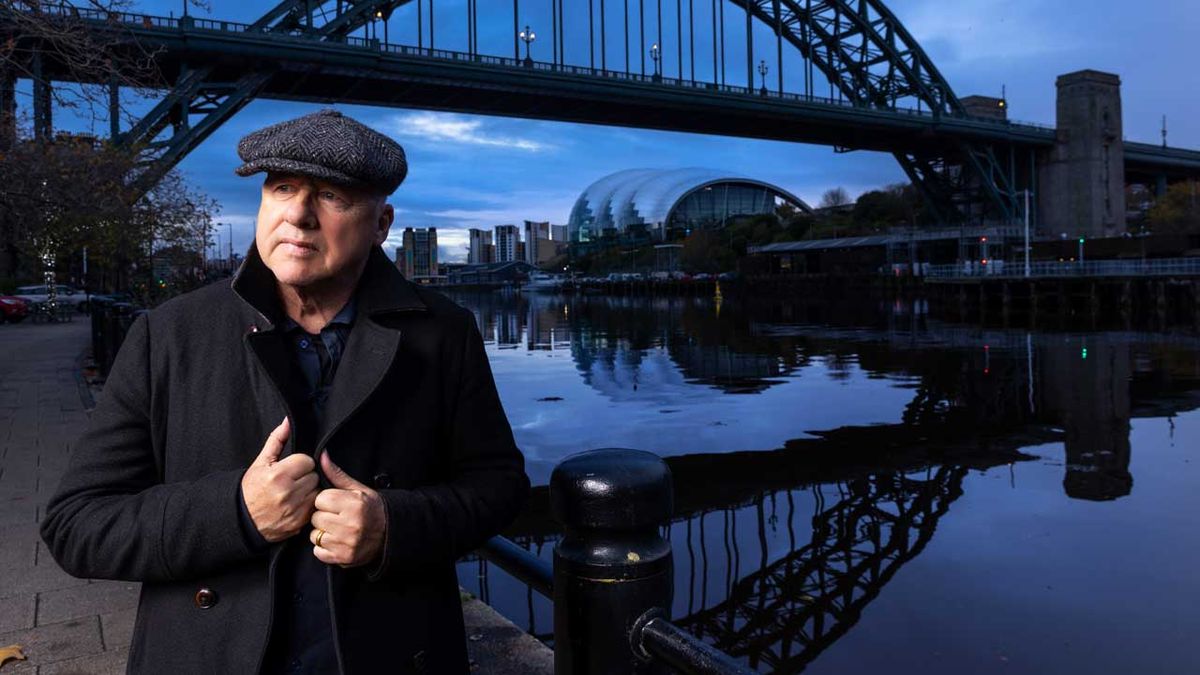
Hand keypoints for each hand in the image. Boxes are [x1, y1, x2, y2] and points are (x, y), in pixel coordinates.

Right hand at [241, 418, 318, 542]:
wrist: (242, 520)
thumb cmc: (251, 489)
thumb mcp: (261, 462)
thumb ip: (277, 440)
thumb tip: (288, 421)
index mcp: (278, 475)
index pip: (307, 461)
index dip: (299, 463)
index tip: (290, 469)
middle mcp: (287, 493)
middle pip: (314, 476)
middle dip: (305, 477)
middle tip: (291, 481)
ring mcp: (294, 510)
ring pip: (317, 491)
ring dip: (309, 491)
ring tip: (293, 493)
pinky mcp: (299, 522)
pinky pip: (314, 507)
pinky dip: (308, 505)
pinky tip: (295, 504)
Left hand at [309, 451, 386, 567]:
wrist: (389, 535)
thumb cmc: (372, 509)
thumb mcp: (358, 489)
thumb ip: (337, 474)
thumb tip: (322, 456)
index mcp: (354, 504)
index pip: (320, 499)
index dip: (326, 501)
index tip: (336, 504)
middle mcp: (350, 525)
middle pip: (316, 518)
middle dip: (323, 517)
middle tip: (337, 517)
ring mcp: (346, 544)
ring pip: (315, 536)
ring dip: (322, 533)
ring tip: (337, 529)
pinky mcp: (342, 559)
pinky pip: (318, 552)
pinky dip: (324, 548)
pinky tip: (337, 541)